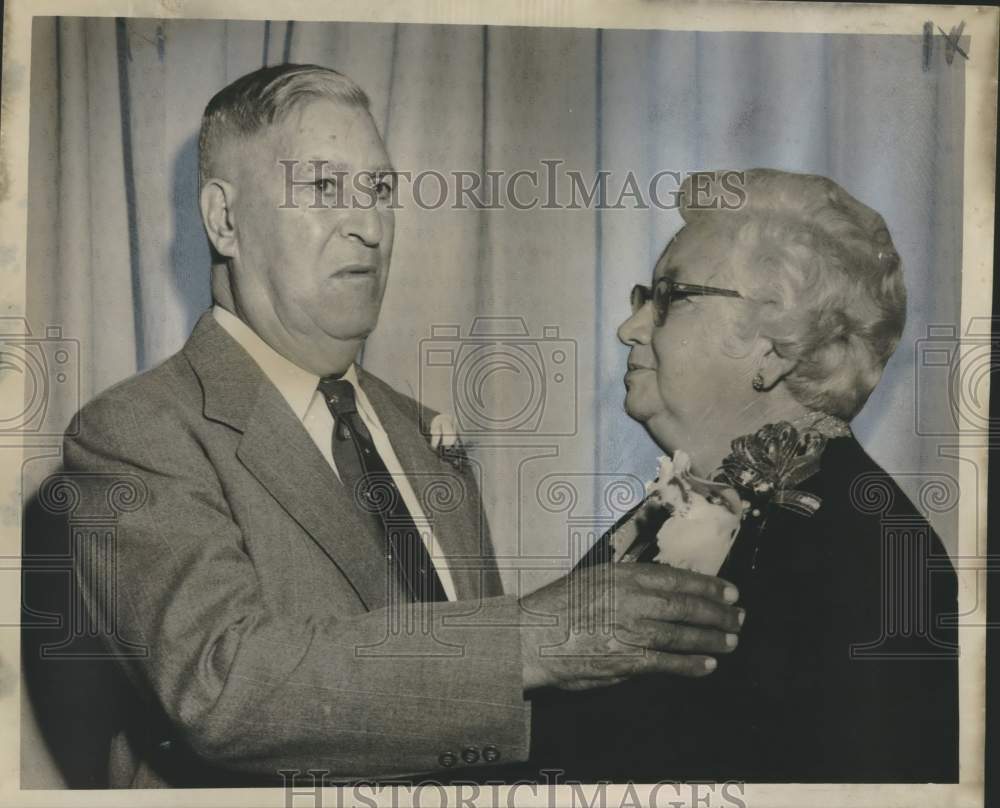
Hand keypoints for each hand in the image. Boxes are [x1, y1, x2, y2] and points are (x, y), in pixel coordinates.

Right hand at [518, 563, 743, 691]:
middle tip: (738, 617)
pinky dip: (690, 665)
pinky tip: (707, 665)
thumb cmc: (556, 607)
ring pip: (682, 634)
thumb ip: (626, 584)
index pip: (676, 578)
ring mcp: (630, 631)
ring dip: (711, 638)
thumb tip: (659, 590)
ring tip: (730, 641)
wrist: (529, 638)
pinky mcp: (625, 661)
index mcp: (623, 576)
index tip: (729, 591)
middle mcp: (631, 600)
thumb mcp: (592, 579)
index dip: (708, 586)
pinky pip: (667, 663)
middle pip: (686, 605)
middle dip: (717, 612)